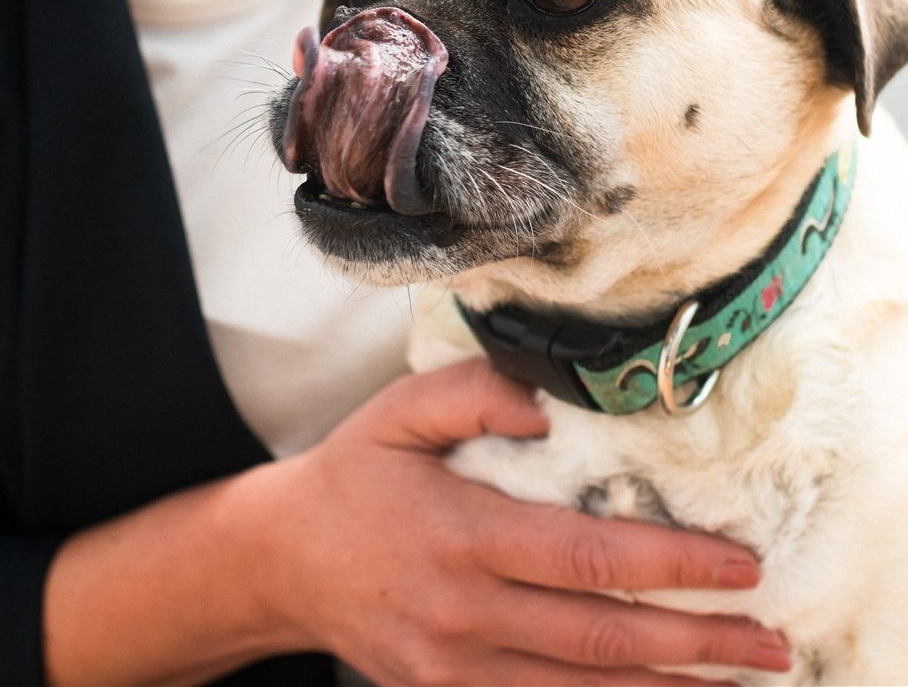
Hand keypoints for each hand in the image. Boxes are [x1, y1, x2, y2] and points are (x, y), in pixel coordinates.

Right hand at [246, 360, 791, 684]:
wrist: (282, 562)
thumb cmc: (353, 476)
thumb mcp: (399, 412)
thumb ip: (474, 394)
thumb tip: (552, 406)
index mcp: (461, 534)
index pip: (585, 557)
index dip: (669, 564)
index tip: (738, 563)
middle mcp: (465, 612)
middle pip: (601, 635)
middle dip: (696, 642)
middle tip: (769, 638)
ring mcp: (456, 669)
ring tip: (738, 679)